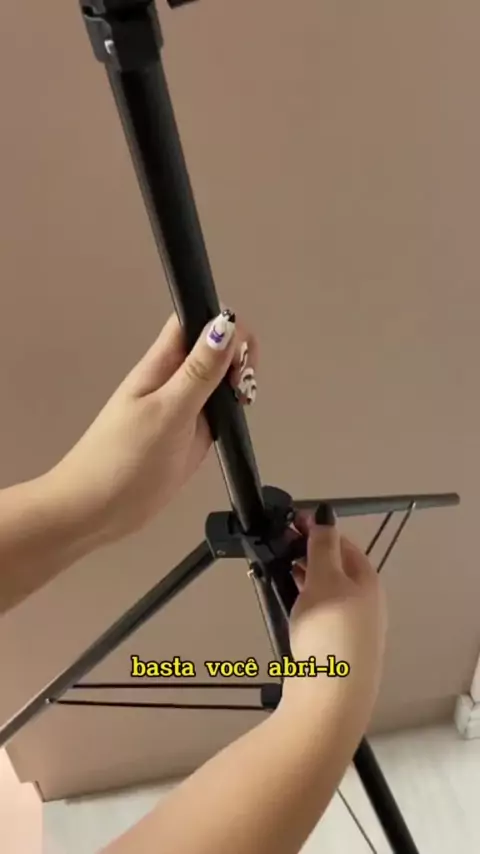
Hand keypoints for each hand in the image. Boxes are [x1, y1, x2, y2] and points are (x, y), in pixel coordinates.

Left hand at [47, 309, 257, 543]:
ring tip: (241, 408)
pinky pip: (217, 412)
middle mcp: (173, 381)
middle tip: (242, 389)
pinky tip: (235, 425)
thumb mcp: (168, 412)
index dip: (223, 325)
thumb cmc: (125, 460)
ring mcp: (182, 409)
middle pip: (213, 349)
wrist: (97, 511)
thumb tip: (226, 324)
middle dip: (238, 358)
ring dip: (237, 385)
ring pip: (218, 380)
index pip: (195, 322)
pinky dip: (232, 412)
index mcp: (161, 365)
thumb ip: (200, 372)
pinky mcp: (190, 436)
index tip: (241, 357)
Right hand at [283, 504, 386, 718]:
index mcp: (367, 581)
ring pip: (323, 592)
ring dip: (299, 578)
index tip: (287, 521)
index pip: (342, 543)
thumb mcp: (324, 578)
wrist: (331, 700)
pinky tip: (282, 607)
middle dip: (305, 553)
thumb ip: (323, 546)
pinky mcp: (335, 650)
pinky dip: (299, 603)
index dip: (316, 529)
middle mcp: (365, 603)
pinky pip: (316, 615)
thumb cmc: (329, 631)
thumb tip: (325, 515)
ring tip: (272, 572)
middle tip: (276, 546)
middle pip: (334, 568)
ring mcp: (352, 629)